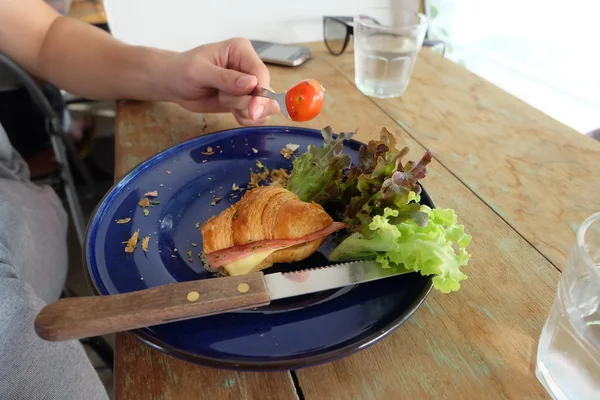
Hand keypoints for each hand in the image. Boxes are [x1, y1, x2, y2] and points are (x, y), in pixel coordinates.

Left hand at [160, 38, 279, 125]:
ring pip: (263, 106)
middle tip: (225, 101)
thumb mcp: (199, 72)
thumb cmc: (181, 71)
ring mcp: (248, 84)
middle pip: (265, 92)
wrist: (172, 84)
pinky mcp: (244, 100)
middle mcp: (248, 65)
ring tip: (223, 101)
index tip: (252, 111)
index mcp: (241, 50)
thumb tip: (251, 84)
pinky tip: (232, 113)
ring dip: (245, 112)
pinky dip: (246, 119)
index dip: (260, 94)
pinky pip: (257, 115)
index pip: (261, 73)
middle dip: (248, 104)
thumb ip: (225, 78)